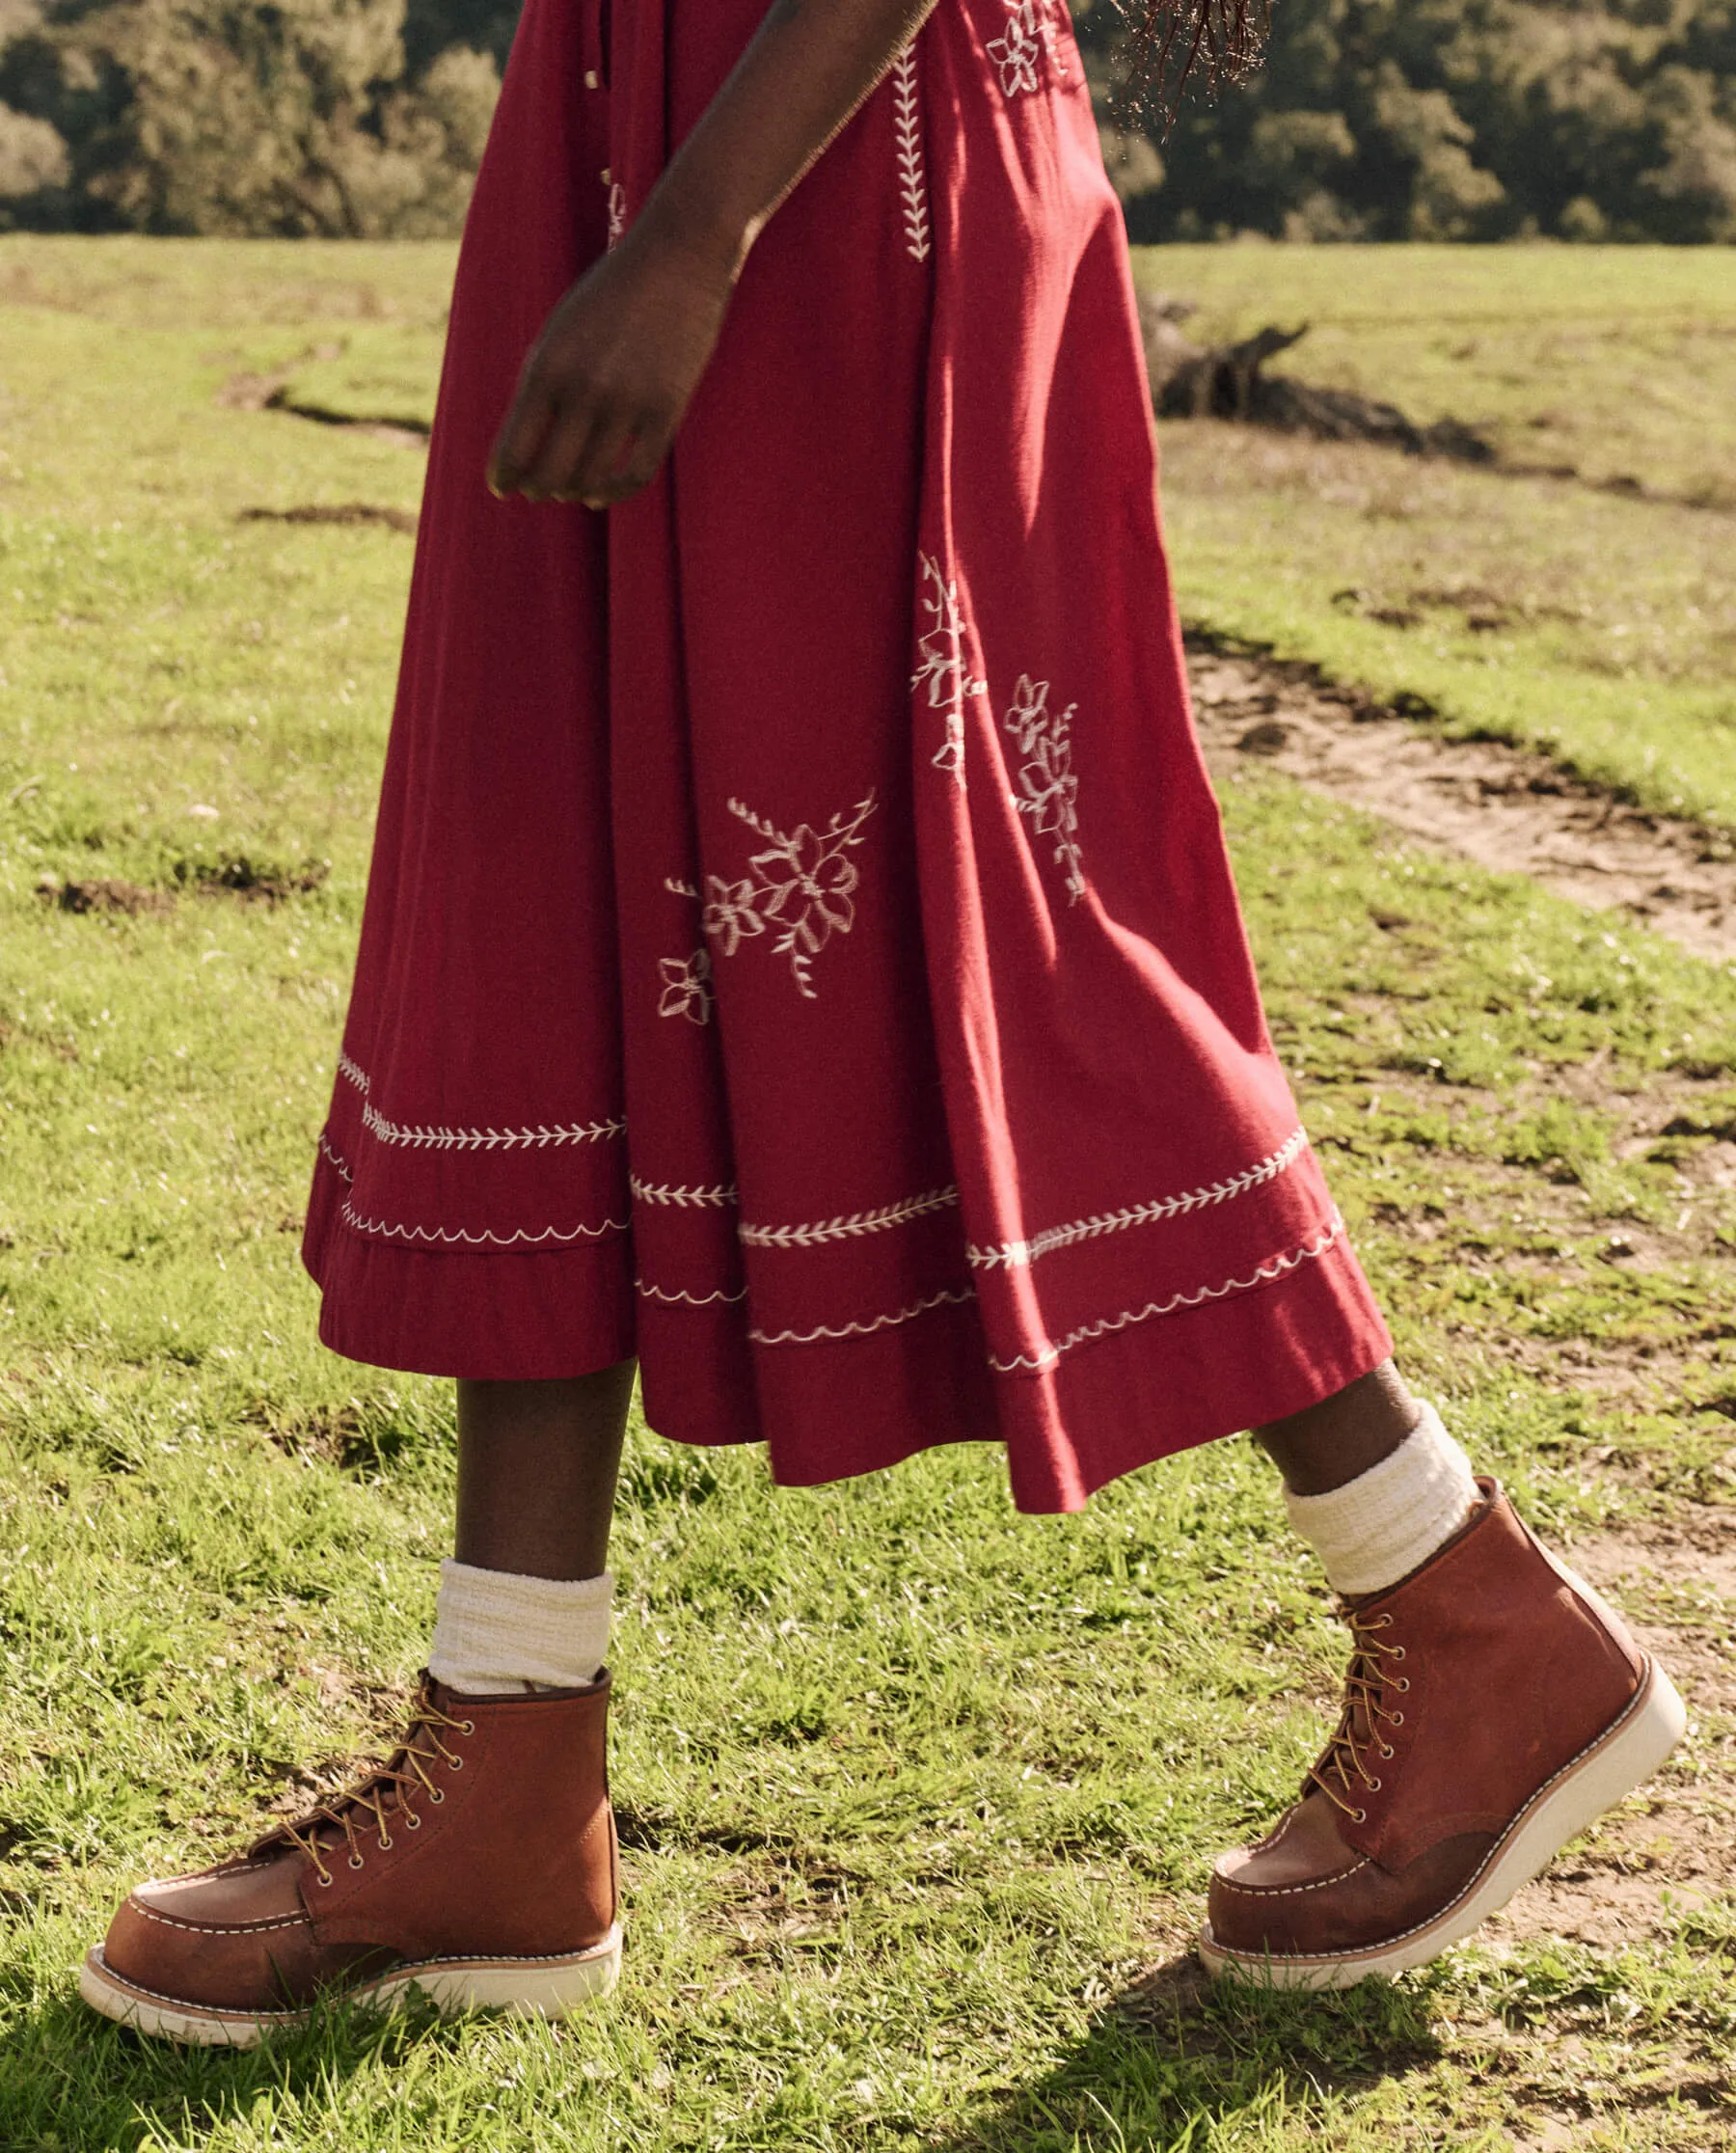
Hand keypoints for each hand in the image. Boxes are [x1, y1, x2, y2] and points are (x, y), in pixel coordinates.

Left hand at [488, 218, 738, 508]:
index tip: (504, 487)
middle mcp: (584, 388)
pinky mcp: (668, 410)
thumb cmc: (612, 294)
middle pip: (550, 474)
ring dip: (577, 492)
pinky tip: (604, 494)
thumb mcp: (562, 332)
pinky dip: (614, 492)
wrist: (678, 256)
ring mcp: (628, 402)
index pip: (515, 448)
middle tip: (540, 492)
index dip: (505, 477)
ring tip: (573, 491)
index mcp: (547, 366)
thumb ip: (542, 385)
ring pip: (592, 481)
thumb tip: (525, 448)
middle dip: (540, 489)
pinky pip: (636, 475)